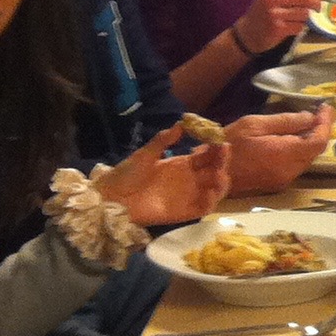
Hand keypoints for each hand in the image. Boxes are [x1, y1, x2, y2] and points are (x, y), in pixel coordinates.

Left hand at [92, 125, 229, 227]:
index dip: (215, 148)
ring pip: (214, 189)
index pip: (206, 155)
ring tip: (219, 174)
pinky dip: (211, 201)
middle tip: (222, 152)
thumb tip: (182, 123)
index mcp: (181, 163)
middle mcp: (189, 179)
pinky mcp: (184, 212)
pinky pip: (203, 208)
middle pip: (214, 170)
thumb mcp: (146, 154)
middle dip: (222, 161)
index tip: (220, 139)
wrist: (113, 199)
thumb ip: (164, 140)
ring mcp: (188, 195)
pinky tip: (211, 192)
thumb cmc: (127, 174)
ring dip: (221, 181)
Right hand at [227, 106, 335, 192]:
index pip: (318, 141)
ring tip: (308, 121)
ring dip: (310, 141)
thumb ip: (286, 122)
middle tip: (320, 112)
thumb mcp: (255, 124)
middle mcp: (290, 171)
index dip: (326, 124)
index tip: (327, 108)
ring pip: (307, 159)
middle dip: (320, 131)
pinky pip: (296, 165)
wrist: (210, 173)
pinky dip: (300, 150)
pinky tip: (293, 138)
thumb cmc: (229, 144)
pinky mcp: (277, 183)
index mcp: (285, 155)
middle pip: (315, 151)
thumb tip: (310, 117)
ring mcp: (284, 180)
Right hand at [235, 0, 327, 50]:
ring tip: (296, 20)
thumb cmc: (262, 14)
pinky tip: (290, 28)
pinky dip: (299, 27)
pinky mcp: (278, 28)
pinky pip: (299, 26)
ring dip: (305, 18)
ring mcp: (275, 14)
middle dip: (316, 3)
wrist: (246, 33)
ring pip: (304, 14)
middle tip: (319, 7)